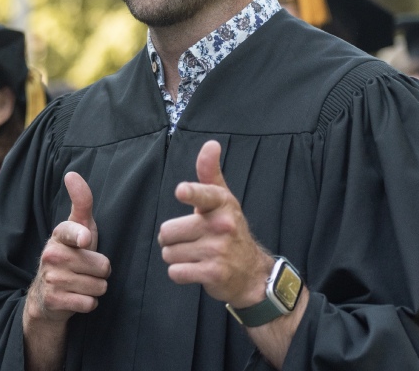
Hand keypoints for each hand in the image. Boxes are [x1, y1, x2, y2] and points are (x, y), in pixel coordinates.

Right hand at [25, 172, 110, 325]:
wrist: (47, 296)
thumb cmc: (71, 255)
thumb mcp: (79, 228)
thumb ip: (81, 202)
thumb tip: (71, 174)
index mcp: (59, 235)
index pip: (73, 232)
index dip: (81, 237)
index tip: (84, 240)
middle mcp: (51, 255)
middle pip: (102, 265)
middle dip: (101, 271)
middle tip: (86, 270)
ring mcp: (51, 278)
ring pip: (99, 286)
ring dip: (96, 288)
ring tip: (81, 283)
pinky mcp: (53, 300)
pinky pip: (90, 303)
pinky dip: (89, 303)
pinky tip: (77, 297)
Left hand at [158, 140, 271, 307]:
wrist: (251, 272)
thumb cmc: (229, 229)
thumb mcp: (222, 200)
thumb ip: (209, 173)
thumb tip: (211, 144)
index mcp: (222, 203)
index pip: (204, 194)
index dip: (191, 193)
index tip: (182, 190)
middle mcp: (222, 225)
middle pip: (167, 231)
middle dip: (171, 239)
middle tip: (189, 239)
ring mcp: (218, 250)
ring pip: (169, 253)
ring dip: (176, 257)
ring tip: (195, 255)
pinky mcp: (213, 273)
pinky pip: (176, 272)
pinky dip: (180, 273)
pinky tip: (196, 270)